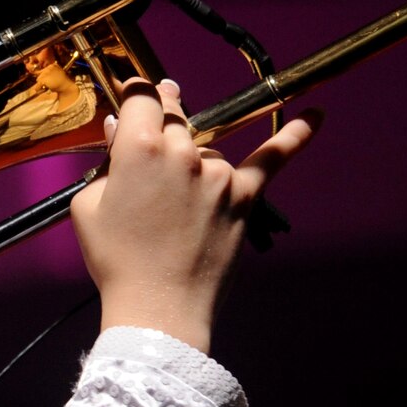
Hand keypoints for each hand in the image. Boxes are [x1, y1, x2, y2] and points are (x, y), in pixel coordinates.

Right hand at [71, 78, 318, 353]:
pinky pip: (274, 158)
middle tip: (156, 130)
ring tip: (172, 203)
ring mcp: (219, 173)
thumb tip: (118, 131)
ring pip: (206, 146)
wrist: (158, 310)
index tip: (135, 98)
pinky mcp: (244, 196)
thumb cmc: (117, 262)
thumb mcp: (89, 206)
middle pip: (175, 114)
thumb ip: (106, 162)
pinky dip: (297, 135)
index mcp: (139, 148)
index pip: (141, 98)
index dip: (135, 96)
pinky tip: (317, 115)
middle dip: (163, 115)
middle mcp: (183, 152)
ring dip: (191, 158)